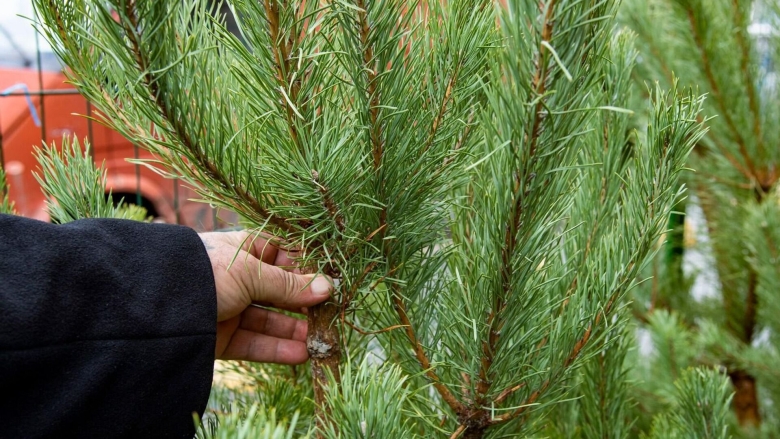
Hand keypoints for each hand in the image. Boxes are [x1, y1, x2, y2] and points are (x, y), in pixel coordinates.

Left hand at [199, 231, 331, 364]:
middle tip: (331, 315)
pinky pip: (255, 343)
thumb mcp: (251, 272)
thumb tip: (327, 287)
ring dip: (295, 330)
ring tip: (321, 340)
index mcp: (243, 251)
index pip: (282, 257)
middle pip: (279, 291)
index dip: (305, 269)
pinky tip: (300, 354)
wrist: (152, 305)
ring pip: (270, 321)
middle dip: (304, 304)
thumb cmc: (205, 272)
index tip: (330, 281)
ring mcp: (229, 309)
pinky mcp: (221, 338)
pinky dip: (277, 349)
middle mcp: (237, 278)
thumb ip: (289, 284)